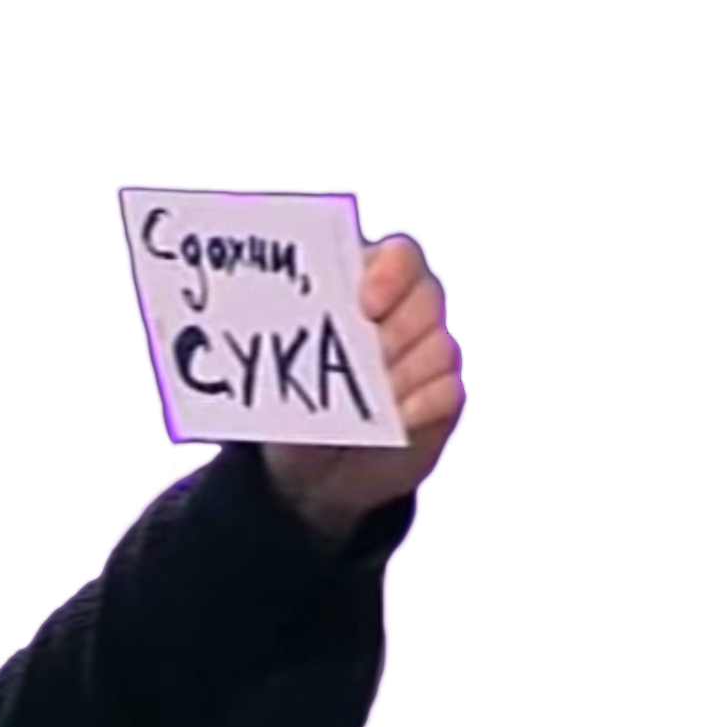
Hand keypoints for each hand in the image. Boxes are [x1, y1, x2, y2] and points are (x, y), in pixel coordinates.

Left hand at [262, 236, 464, 539]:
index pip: (399, 257)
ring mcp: (428, 356)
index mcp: (365, 284)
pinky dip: (420, 404)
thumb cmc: (293, 400)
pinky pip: (446, 392)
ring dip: (402, 372)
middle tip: (365, 358)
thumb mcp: (280, 367)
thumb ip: (290, 341)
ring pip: (439, 347)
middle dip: (393, 332)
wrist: (310, 468)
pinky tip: (397, 417)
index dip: (389, 274)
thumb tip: (292, 330)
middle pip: (426, 299)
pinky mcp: (440, 399)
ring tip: (370, 396)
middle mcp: (405, 313)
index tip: (365, 305)